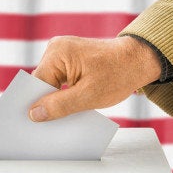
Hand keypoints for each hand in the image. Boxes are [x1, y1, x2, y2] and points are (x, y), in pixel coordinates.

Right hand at [29, 36, 160, 121]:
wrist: (138, 60)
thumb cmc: (119, 74)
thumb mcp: (88, 96)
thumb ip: (59, 106)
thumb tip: (34, 114)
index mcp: (58, 53)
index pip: (37, 84)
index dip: (37, 104)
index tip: (36, 123)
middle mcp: (56, 48)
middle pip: (42, 83)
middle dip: (48, 102)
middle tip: (53, 123)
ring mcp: (62, 52)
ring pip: (50, 83)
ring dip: (57, 98)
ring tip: (67, 112)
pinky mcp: (69, 59)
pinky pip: (59, 79)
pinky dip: (64, 92)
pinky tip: (72, 104)